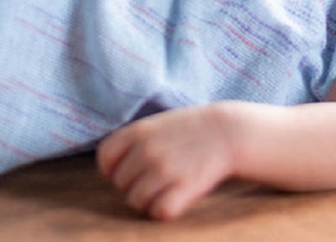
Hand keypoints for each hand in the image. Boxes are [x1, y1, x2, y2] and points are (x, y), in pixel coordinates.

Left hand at [97, 106, 234, 220]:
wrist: (230, 132)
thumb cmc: (193, 129)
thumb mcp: (159, 123)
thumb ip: (135, 140)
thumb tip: (111, 167)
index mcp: (139, 131)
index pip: (105, 157)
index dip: (113, 168)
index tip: (130, 170)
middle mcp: (147, 151)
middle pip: (120, 183)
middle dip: (135, 184)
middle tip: (158, 177)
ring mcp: (164, 170)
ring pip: (136, 202)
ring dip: (149, 200)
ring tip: (167, 188)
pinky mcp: (182, 188)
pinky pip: (158, 212)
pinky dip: (166, 210)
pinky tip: (178, 198)